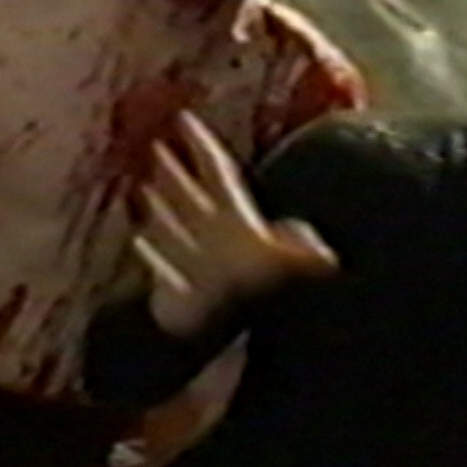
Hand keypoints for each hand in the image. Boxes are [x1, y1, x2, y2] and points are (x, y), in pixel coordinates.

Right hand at [133, 111, 339, 336]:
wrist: (247, 347)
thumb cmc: (262, 299)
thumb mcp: (284, 266)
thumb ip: (300, 252)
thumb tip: (329, 254)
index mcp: (235, 219)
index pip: (216, 172)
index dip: (201, 144)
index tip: (186, 118)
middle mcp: (212, 237)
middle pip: (189, 194)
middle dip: (174, 172)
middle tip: (156, 147)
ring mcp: (194, 263)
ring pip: (172, 226)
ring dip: (159, 206)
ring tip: (143, 188)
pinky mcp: (177, 291)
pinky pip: (158, 265)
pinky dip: (149, 253)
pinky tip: (137, 241)